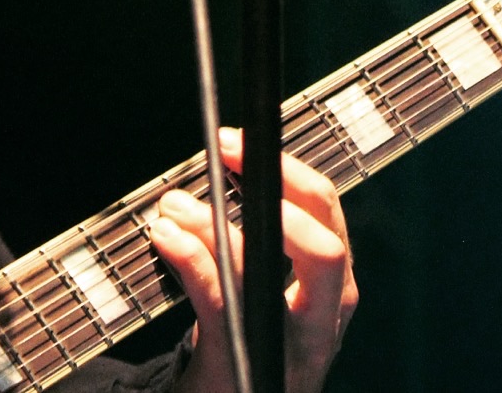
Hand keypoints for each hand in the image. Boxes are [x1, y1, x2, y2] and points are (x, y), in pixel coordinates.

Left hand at [149, 129, 356, 392]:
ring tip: (176, 204)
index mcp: (334, 288)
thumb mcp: (273, 290)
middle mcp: (324, 318)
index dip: (287, 169)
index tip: (238, 140)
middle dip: (275, 189)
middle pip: (324, 245)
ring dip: (215, 225)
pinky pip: (221, 303)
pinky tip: (166, 239)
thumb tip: (219, 171)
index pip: (328, 213)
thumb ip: (262, 238)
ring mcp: (287, 345)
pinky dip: (190, 261)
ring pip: (267, 273)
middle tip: (223, 156)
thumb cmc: (254, 341)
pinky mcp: (243, 360)